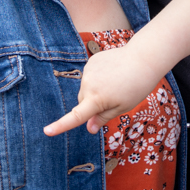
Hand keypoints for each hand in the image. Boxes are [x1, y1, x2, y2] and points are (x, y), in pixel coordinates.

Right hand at [44, 44, 162, 136]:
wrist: (143, 58)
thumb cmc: (136, 86)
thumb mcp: (122, 107)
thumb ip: (102, 118)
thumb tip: (88, 128)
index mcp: (96, 99)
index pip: (76, 116)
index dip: (61, 126)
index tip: (47, 131)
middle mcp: (88, 84)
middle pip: (82, 102)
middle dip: (92, 105)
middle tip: (114, 98)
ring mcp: (88, 71)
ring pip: (86, 89)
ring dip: (95, 90)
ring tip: (115, 83)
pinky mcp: (91, 61)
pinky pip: (90, 76)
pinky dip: (97, 78)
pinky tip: (112, 73)